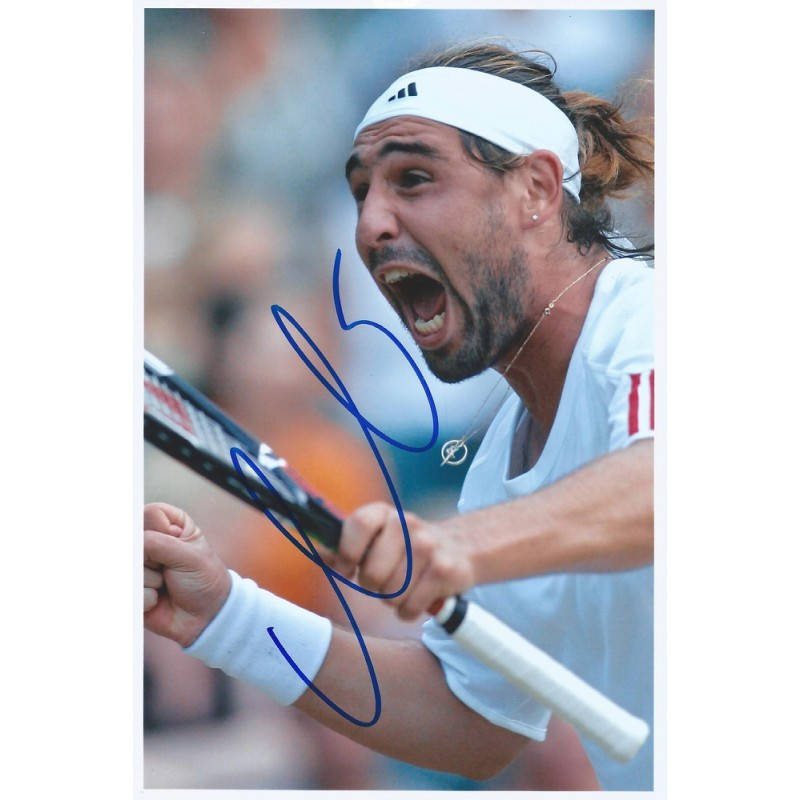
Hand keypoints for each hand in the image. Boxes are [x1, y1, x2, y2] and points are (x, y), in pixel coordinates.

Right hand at [143, 502, 230, 647]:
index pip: (148, 514)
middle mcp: (150, 542)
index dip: (157, 531)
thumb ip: (158, 543)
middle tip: (170, 569)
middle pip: (133, 542)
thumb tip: (131, 540)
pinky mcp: (132, 589)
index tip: (173, 543)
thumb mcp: (190, 556)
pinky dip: (147, 599)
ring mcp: (139, 566)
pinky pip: (130, 591)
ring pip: (130, 569)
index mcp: (169, 525)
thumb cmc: (205, 580)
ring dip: (152, 581)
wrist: (206, 617)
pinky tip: (159, 600)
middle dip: (152, 561)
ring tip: (166, 585)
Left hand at [329, 502, 477, 620]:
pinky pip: (410, 608)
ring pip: (391, 595)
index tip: (347, 568)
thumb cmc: (404, 549)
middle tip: (384, 579)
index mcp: (384, 513)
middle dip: (373, 585)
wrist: (460, 548)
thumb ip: (346, 545)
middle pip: (372, 573)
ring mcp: (428, 547)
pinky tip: (418, 597)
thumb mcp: (377, 538)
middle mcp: (407, 524)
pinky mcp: (445, 572)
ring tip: (404, 586)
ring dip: (393, 599)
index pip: (359, 525)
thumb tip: (318, 550)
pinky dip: (409, 611)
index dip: (346, 553)